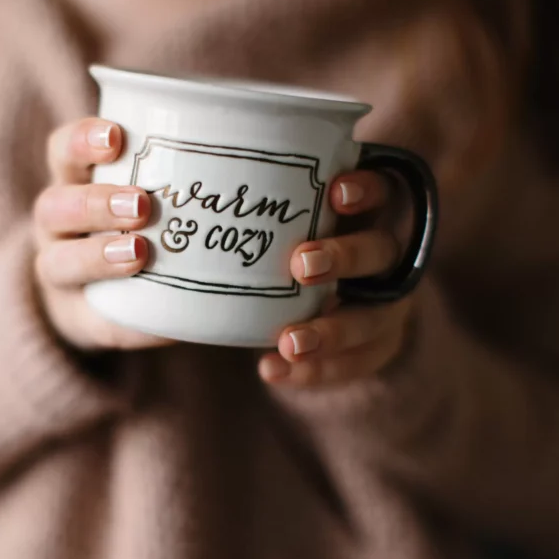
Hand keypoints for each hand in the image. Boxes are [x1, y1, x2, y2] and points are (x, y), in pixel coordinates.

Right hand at [32, 118, 174, 351]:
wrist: (111, 296)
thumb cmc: (145, 225)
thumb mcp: (157, 193)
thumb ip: (189, 181)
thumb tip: (268, 175)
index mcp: (75, 183)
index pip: (63, 151)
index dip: (81, 141)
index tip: (116, 136)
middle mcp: (58, 226)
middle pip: (54, 206)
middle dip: (96, 203)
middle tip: (141, 205)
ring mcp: (60, 272)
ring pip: (57, 261)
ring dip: (98, 256)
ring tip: (139, 253)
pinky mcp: (78, 318)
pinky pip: (87, 318)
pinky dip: (121, 319)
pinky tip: (152, 316)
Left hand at [258, 171, 413, 385]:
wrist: (327, 291)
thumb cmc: (289, 237)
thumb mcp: (282, 212)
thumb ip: (253, 200)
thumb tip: (169, 187)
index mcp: (371, 211)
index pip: (384, 189)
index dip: (367, 189)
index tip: (335, 192)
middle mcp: (387, 253)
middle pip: (381, 251)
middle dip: (345, 257)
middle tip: (301, 265)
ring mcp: (389, 300)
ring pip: (376, 316)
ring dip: (334, 331)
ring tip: (289, 343)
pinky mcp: (380, 342)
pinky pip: (359, 361)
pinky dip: (318, 370)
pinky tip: (272, 371)